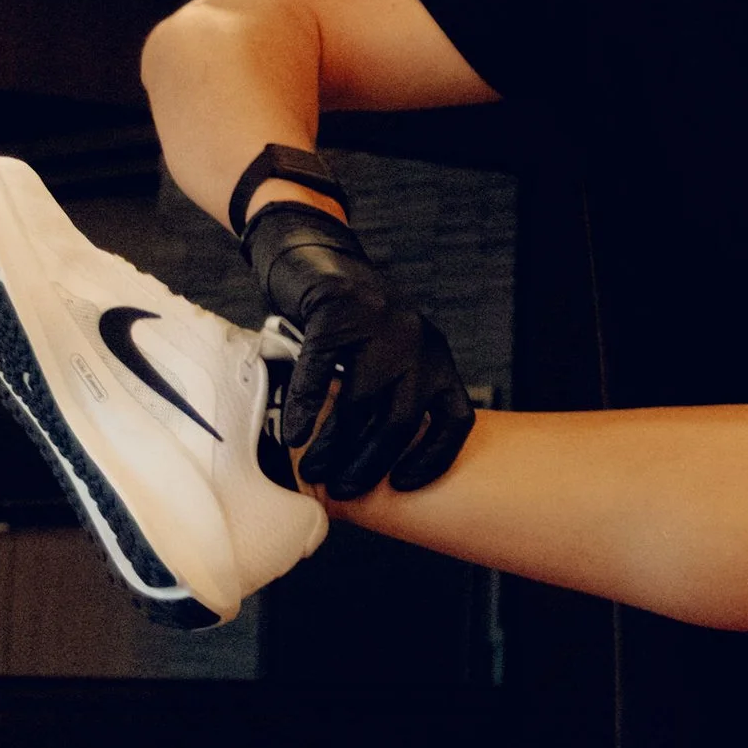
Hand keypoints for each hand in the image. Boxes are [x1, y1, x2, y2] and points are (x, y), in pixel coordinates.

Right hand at [240, 196, 475, 499]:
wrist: (315, 258)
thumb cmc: (349, 324)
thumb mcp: (386, 358)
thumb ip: (391, 398)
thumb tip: (373, 464)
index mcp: (436, 359)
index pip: (455, 419)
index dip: (434, 458)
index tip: (403, 484)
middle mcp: (417, 343)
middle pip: (399, 421)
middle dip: (369, 463)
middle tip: (344, 489)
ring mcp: (380, 326)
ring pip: (359, 403)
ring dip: (333, 446)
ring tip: (312, 472)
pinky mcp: (338, 313)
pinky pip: (320, 372)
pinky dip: (304, 408)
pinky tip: (292, 434)